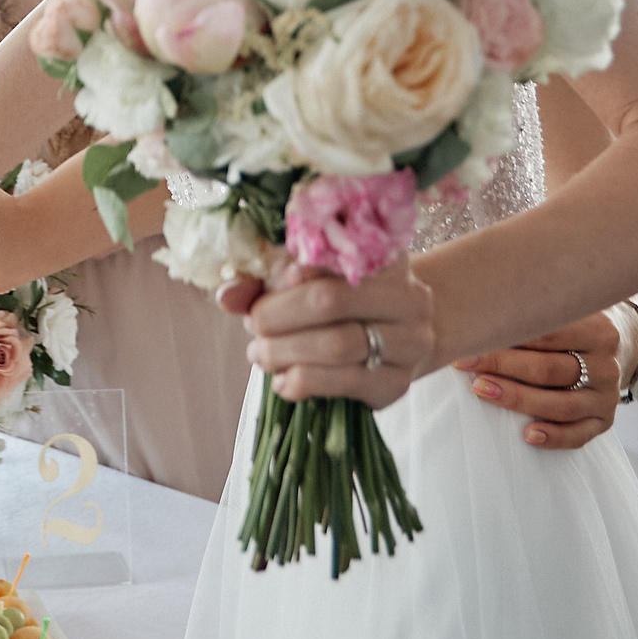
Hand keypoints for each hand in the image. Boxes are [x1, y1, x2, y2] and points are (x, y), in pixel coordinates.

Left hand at [227, 257, 433, 411]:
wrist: (392, 343)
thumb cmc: (340, 304)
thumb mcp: (303, 281)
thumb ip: (264, 282)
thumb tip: (226, 295)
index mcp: (386, 256)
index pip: (335, 254)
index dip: (295, 269)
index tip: (271, 281)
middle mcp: (409, 297)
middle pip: (331, 299)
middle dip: (280, 315)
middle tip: (253, 326)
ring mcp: (411, 342)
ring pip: (338, 344)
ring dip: (286, 351)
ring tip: (260, 354)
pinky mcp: (398, 384)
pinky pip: (345, 383)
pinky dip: (303, 382)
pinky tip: (283, 380)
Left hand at [455, 313, 621, 449]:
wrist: (621, 348)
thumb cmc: (576, 326)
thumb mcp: (567, 309)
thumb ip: (534, 308)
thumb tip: (481, 312)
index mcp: (598, 332)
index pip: (549, 334)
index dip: (508, 335)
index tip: (472, 337)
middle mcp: (606, 366)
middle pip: (549, 370)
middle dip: (503, 366)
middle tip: (467, 363)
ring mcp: (607, 397)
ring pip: (561, 405)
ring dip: (518, 399)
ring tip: (482, 390)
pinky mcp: (604, 422)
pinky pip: (578, 435)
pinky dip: (554, 437)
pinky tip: (527, 435)